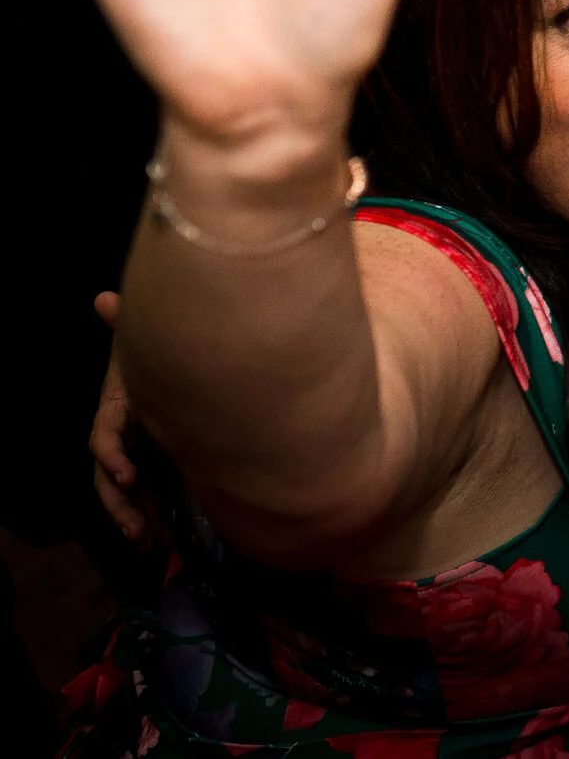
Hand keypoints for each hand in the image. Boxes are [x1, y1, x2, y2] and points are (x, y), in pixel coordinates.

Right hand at [90, 291, 147, 540]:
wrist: (193, 362)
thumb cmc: (164, 351)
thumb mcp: (147, 342)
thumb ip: (125, 324)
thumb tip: (103, 298)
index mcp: (118, 406)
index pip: (104, 436)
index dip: (112, 455)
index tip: (129, 474)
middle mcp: (123, 433)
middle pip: (111, 474)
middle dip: (120, 503)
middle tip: (137, 530)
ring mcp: (140, 449)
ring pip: (127, 491)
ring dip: (134, 517)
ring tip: (148, 543)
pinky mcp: (160, 462)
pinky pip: (150, 493)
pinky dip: (154, 515)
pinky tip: (164, 540)